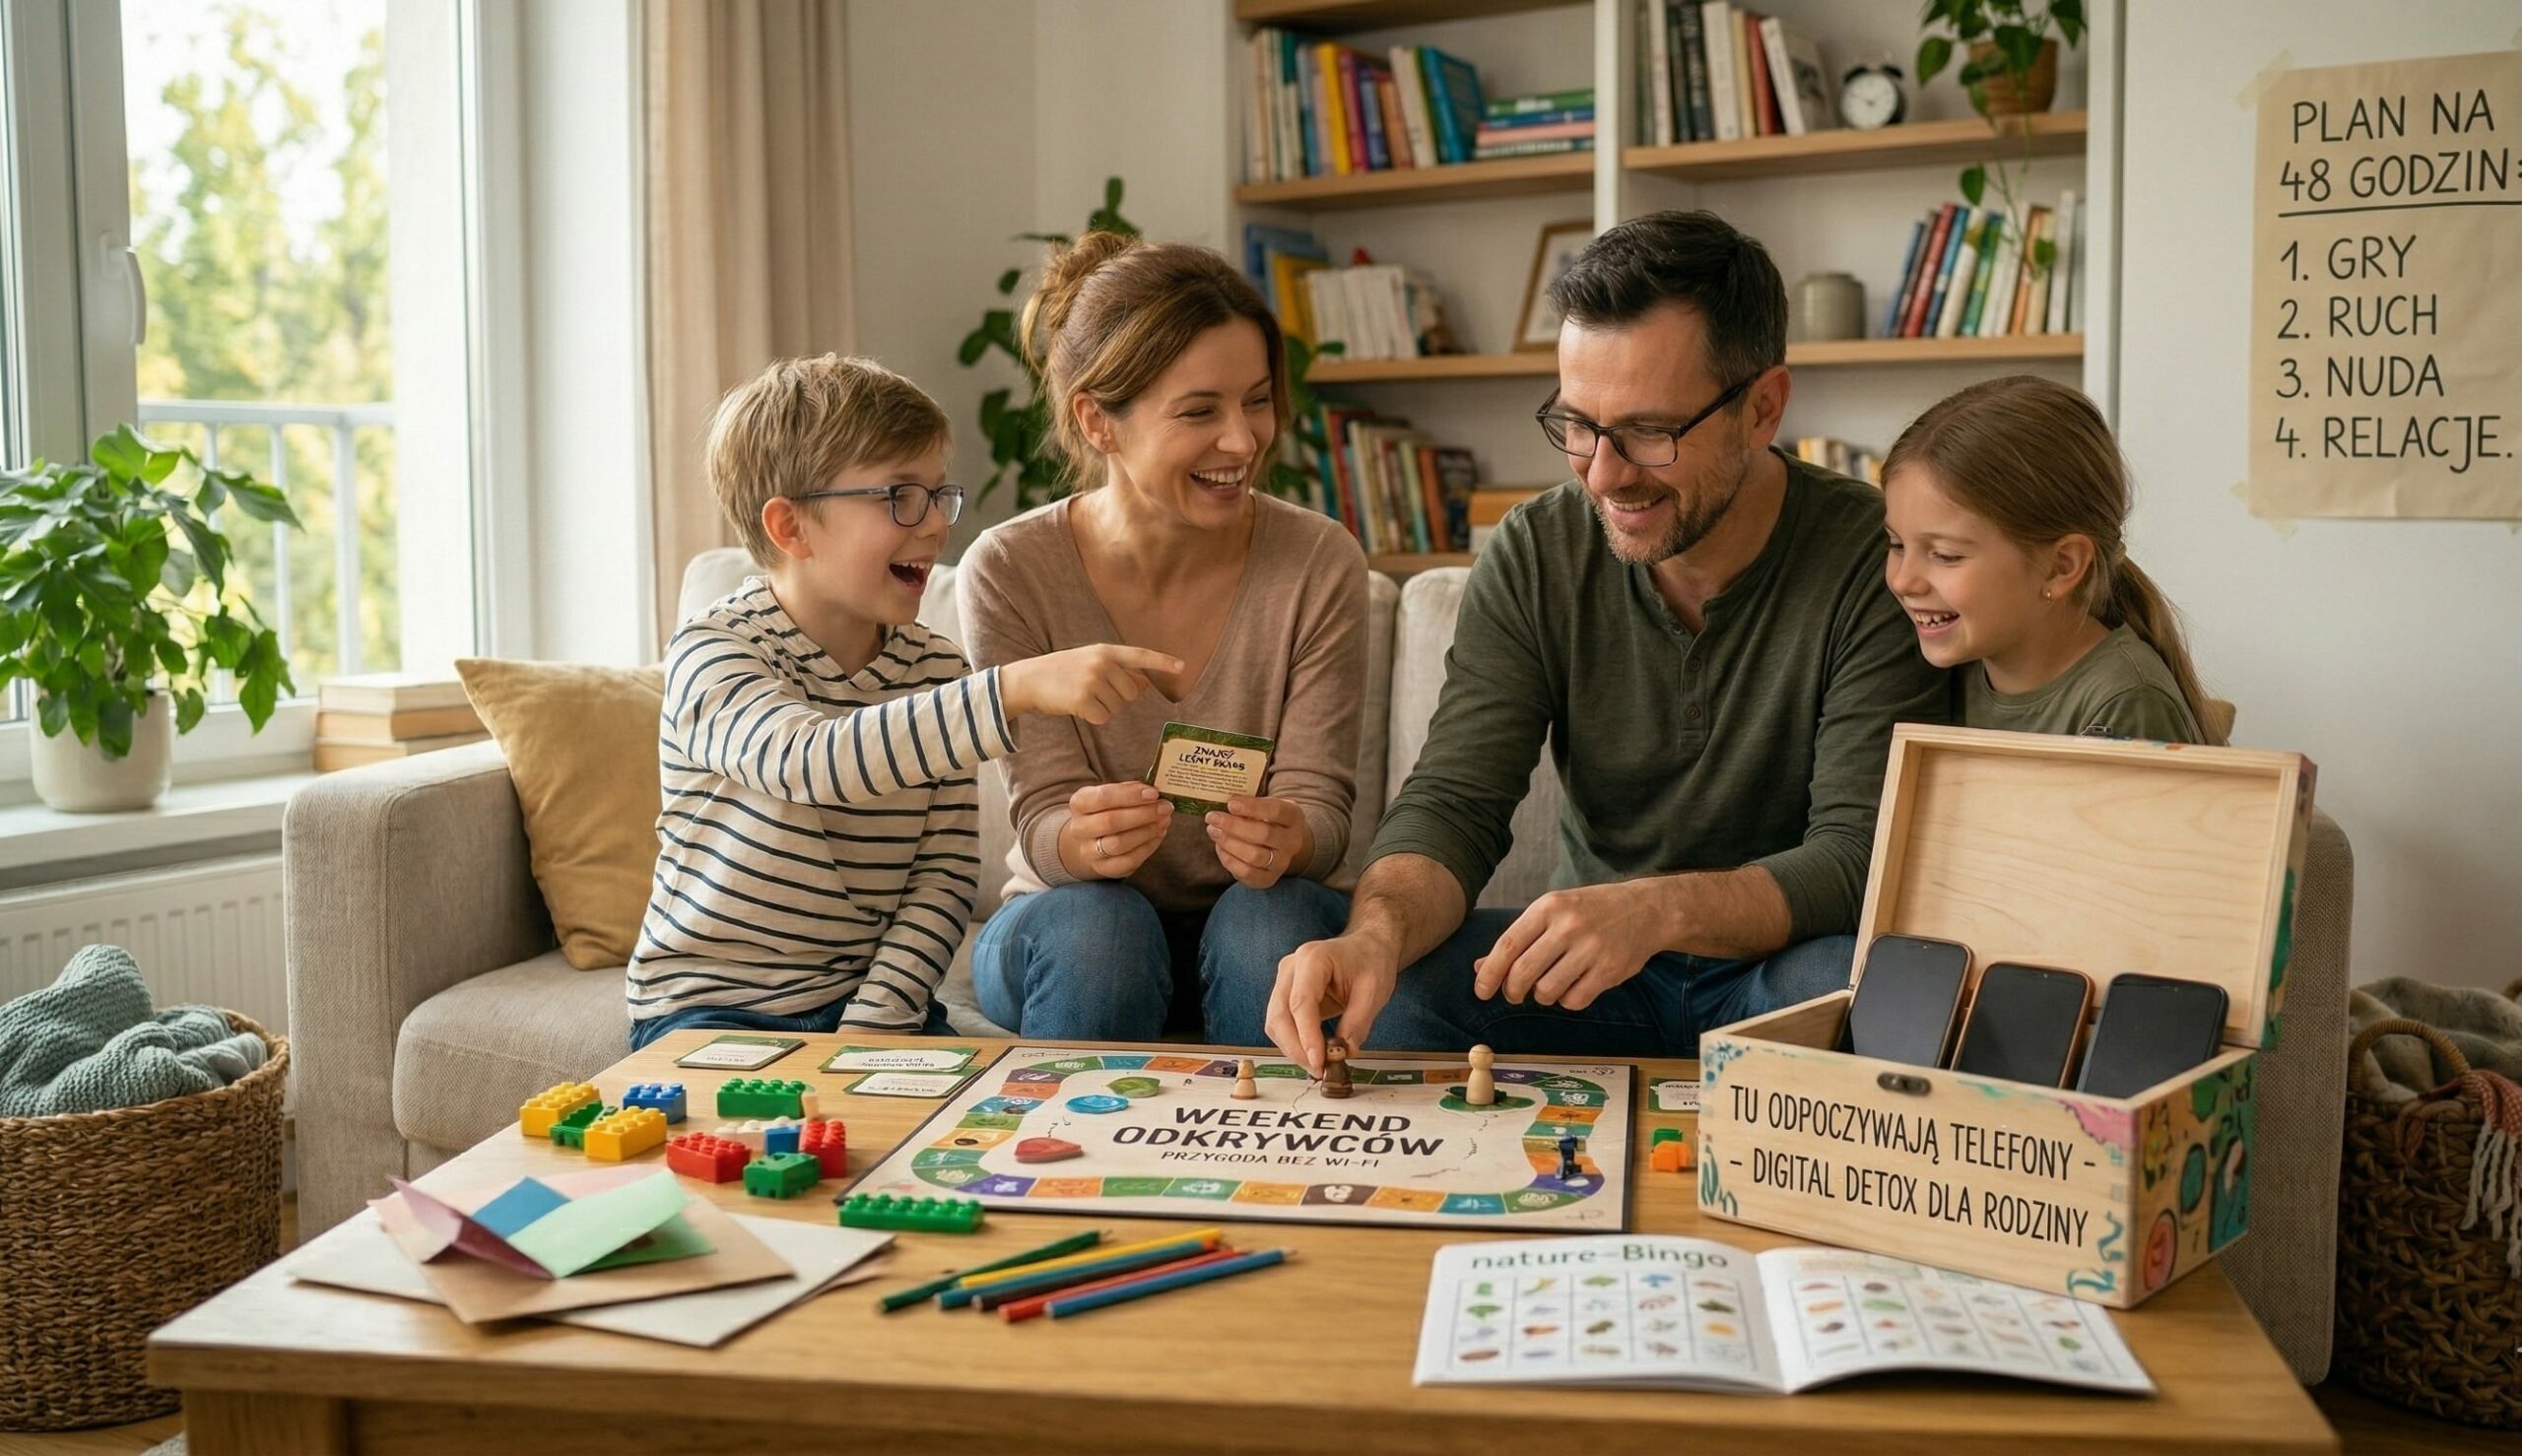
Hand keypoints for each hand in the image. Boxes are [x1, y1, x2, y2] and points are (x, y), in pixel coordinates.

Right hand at [1000, 644, 1184, 723]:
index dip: (1162, 662)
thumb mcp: (1090, 664)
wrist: (1029, 679)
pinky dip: (1093, 718)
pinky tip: (1078, 708)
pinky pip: (1103, 717)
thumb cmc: (1061, 673)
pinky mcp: (1083, 699)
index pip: (1139, 655)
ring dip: (1104, 708)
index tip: (1182, 667)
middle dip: (1118, 698)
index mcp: (1105, 651)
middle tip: (1094, 693)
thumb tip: (1144, 684)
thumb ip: (1117, 672)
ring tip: (1083, 697)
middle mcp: (1101, 663)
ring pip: (1118, 706)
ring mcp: (1092, 680)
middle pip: (1131, 692)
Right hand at [1057, 781, 1171, 880]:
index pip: (1102, 797)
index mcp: (1080, 803)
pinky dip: (1148, 847)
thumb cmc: (1108, 810)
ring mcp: (1089, 851)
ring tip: (1164, 820)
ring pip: (1118, 844)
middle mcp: (1079, 828)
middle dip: (1143, 814)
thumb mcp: (1115, 794)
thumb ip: (1132, 790)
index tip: (1153, 793)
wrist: (1093, 838)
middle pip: (1110, 822)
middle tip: (1165, 808)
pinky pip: (1128, 861)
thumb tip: (1153, 792)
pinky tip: (1159, 834)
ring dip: (1146, 831)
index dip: (1130, 795)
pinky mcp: (1104, 868)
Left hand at [1204, 796, 1312, 890]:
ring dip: (1229, 843)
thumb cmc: (1268, 818)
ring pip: (1254, 856)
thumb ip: (1249, 804)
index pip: (1275, 811)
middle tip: (1213, 818)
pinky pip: (1246, 873)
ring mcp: (1281, 863)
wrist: (1281, 843)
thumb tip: (1224, 804)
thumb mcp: (1266, 805)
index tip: (1230, 803)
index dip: (1252, 807)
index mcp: (1293, 817)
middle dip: (1234, 826)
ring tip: (1213, 831)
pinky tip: (1220, 847)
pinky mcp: (1268, 879)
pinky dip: (1229, 859)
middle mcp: (1292, 842)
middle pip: (1263, 834)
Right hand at [1265, 933, 1397, 1075]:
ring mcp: (1284, 980)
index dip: (1307, 1036)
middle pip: (1280, 1015)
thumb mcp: (1375, 991)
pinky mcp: (1285, 994)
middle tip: (1320, 1070)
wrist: (1366, 947)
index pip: (1301, 1003)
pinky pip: (1281, 1023)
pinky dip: (1294, 1042)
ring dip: (1293, 1049)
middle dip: (1296, 1048)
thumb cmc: (1371, 962)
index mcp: (1313, 959)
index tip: (1319, 1062)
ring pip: (1275, 1023)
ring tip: (1319, 1065)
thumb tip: (1345, 1052)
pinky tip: (1313, 1054)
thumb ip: (1359, 1022)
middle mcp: (1291, 967)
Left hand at [1473, 883, 1670, 1011]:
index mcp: (1548, 907)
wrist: (1646, 909)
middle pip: (1523, 972)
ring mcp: (1591, 949)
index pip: (1508, 945)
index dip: (1489, 973)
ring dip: (1541, 996)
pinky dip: (1567, 1000)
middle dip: (1511, 991)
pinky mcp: (1610, 970)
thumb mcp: (1552, 912)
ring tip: (1549, 986)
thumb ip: (1518, 939)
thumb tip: (1480, 967)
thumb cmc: (1590, 910)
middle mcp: (1569, 926)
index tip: (1481, 991)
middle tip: (1513, 995)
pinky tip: (1573, 986)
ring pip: (1547, 991)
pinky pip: (1574, 1000)